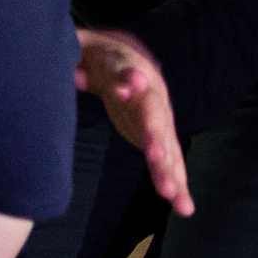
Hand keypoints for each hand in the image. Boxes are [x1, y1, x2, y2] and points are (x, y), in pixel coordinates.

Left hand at [75, 28, 192, 216]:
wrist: (129, 65)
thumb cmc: (102, 59)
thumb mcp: (87, 50)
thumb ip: (79, 58)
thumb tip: (73, 71)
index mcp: (128, 67)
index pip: (126, 71)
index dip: (127, 79)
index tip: (132, 84)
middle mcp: (151, 94)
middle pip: (153, 113)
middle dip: (154, 133)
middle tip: (154, 154)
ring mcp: (159, 118)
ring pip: (165, 143)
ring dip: (167, 168)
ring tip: (168, 193)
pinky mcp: (161, 140)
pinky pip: (171, 162)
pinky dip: (177, 184)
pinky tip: (184, 207)